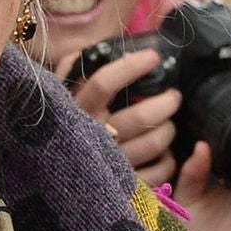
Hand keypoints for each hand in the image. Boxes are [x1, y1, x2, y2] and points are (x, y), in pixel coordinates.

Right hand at [65, 45, 180, 184]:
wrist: (55, 175)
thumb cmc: (67, 121)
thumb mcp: (62, 90)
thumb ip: (78, 65)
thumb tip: (106, 43)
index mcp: (76, 110)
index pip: (102, 83)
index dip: (131, 67)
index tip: (154, 57)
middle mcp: (91, 138)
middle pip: (138, 117)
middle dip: (166, 102)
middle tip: (174, 96)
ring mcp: (108, 165)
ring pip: (152, 144)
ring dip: (168, 129)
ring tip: (169, 121)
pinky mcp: (123, 187)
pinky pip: (158, 172)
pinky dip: (168, 161)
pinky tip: (164, 153)